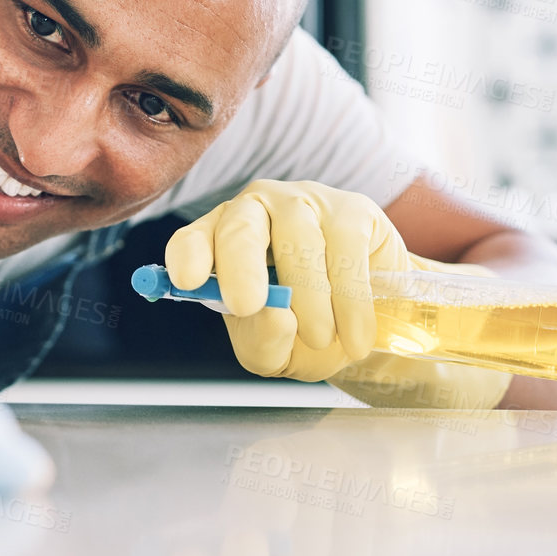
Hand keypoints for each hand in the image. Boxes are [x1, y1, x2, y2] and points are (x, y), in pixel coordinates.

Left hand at [165, 180, 509, 407]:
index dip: (189, 254)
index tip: (187, 280)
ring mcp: (304, 204)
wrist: (369, 326)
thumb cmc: (305, 331)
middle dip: (240, 264)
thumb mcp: (275, 351)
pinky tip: (355, 334)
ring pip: (299, 239)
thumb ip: (263, 339)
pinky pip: (346, 247)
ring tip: (322, 339)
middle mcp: (256, 212)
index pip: (193, 239)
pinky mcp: (352, 210)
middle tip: (246, 304)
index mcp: (220, 242)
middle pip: (240, 225)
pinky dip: (351, 299)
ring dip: (310, 297)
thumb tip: (274, 313)